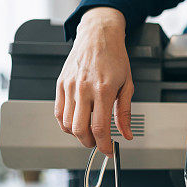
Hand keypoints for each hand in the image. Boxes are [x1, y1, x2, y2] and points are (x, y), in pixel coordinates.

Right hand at [54, 7, 133, 155]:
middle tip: (98, 144)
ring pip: (66, 123)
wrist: (98, 36)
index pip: (100, 128)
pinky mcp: (60, 84)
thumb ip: (125, 112)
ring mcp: (69, 86)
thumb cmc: (115, 57)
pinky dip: (65, 124)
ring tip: (88, 133)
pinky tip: (76, 123)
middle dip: (90, 143)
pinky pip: (58, 112)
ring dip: (77, 135)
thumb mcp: (128, 84)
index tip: (109, 151)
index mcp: (104, 89)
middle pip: (80, 129)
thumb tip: (126, 134)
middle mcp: (84, 89)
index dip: (104, 145)